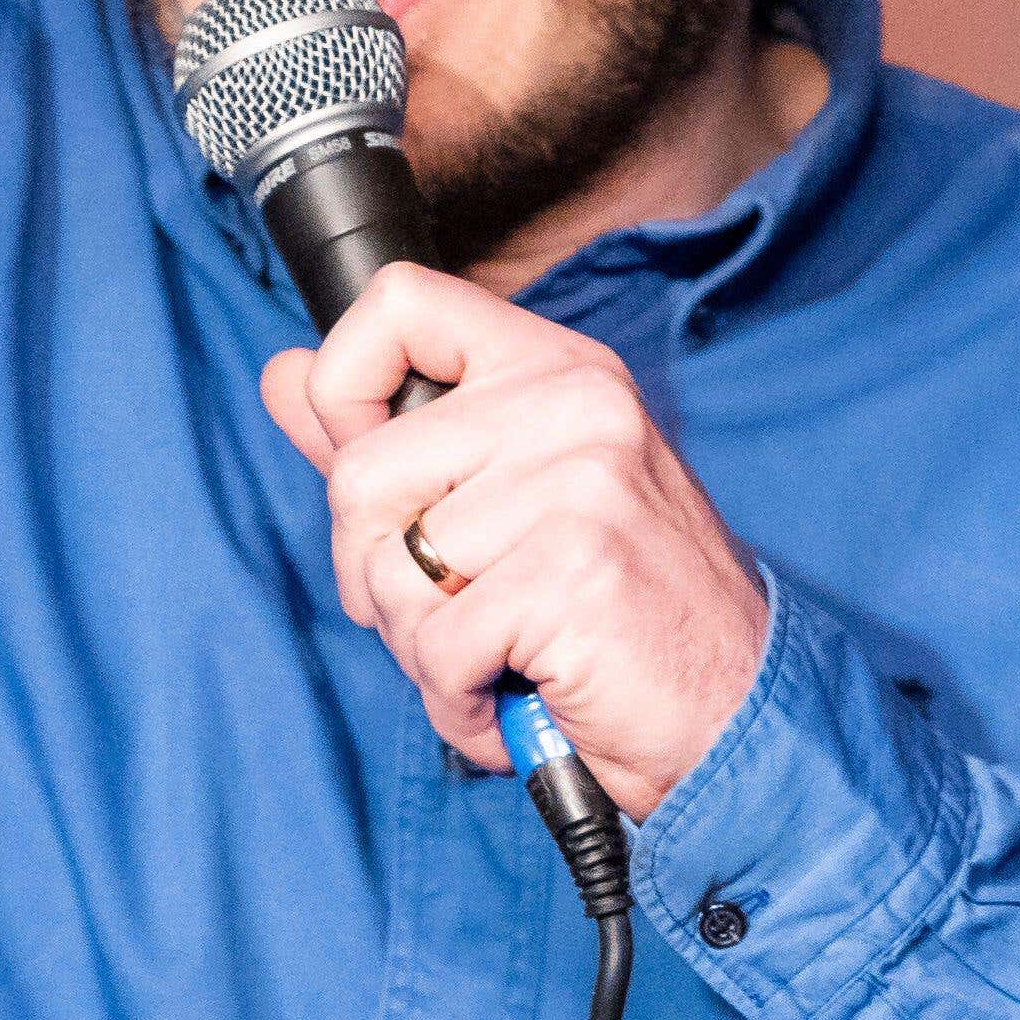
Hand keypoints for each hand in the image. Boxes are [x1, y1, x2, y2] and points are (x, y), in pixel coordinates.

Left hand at [264, 268, 769, 819]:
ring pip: (389, 569)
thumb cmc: (613, 618)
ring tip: (499, 661)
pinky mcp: (576, 568)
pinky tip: (516, 700)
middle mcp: (574, 403)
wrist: (737, 717)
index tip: (377, 482)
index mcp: (554, 368)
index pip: (399, 301)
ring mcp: (581, 479)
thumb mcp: (503, 506)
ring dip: (423, 651)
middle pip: (362, 473)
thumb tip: (282, 373)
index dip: (346, 390)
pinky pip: (437, 646)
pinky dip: (458, 701)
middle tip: (454, 620)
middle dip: (377, 577)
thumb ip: (390, 437)